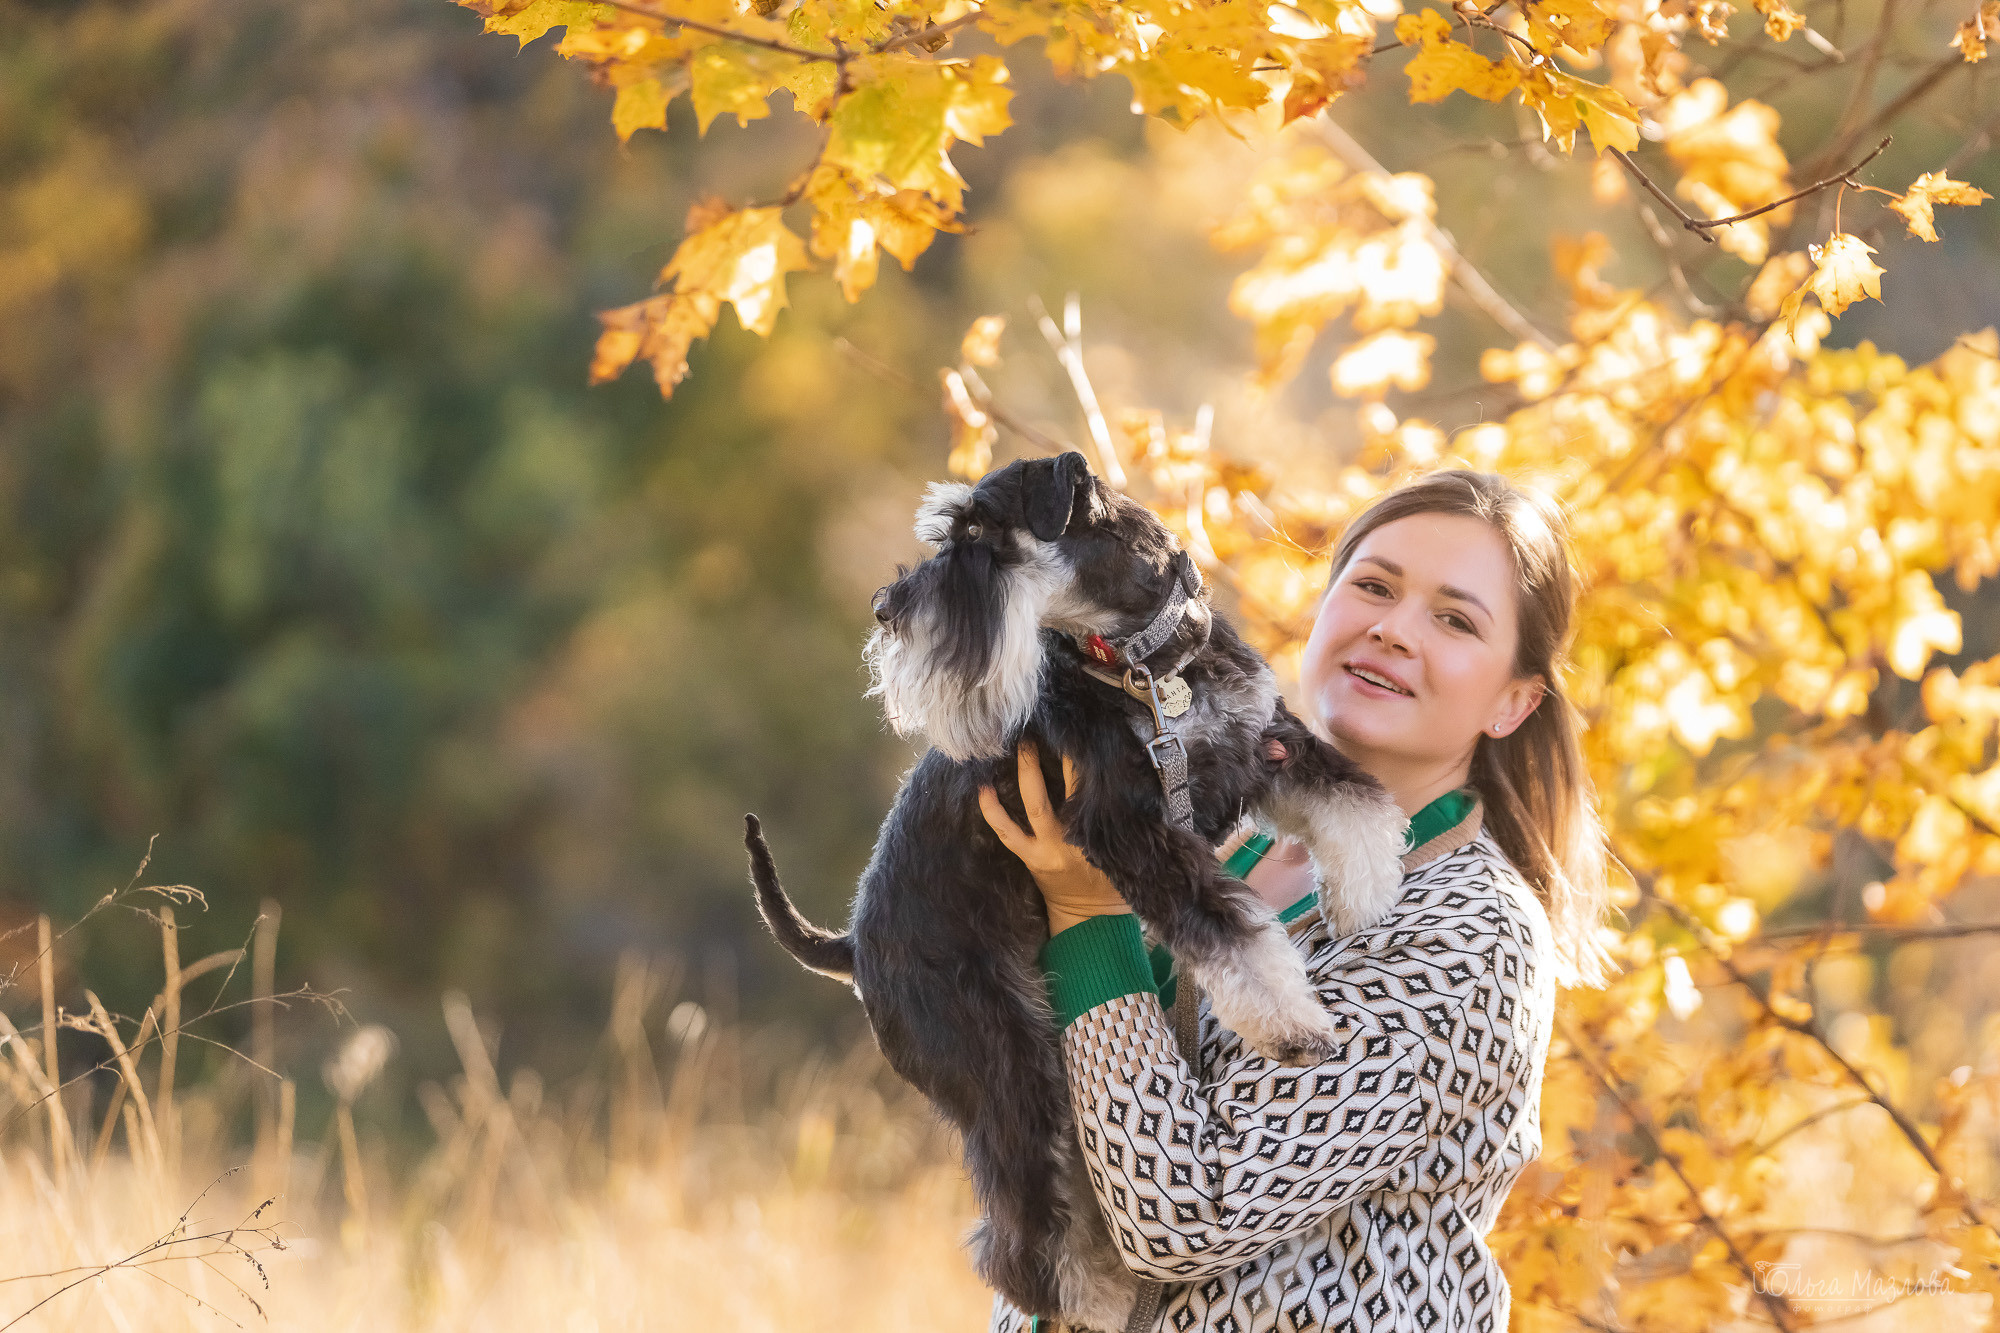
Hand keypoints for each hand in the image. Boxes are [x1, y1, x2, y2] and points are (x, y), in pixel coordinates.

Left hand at [978, 741, 1130, 934]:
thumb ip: (1111, 821)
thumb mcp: (1117, 852)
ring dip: (1009, 786)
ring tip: (999, 756)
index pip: (1079, 794)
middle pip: (1041, 801)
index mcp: (1086, 841)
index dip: (1074, 766)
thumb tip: (1111, 780)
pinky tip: (983, 790)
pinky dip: (993, 812)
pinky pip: (1006, 833)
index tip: (1069, 739)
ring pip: (1018, 816)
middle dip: (1032, 768)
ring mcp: (1038, 853)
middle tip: (1028, 737)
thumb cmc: (1111, 882)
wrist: (1090, 919)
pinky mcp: (1027, 859)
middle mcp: (1059, 845)